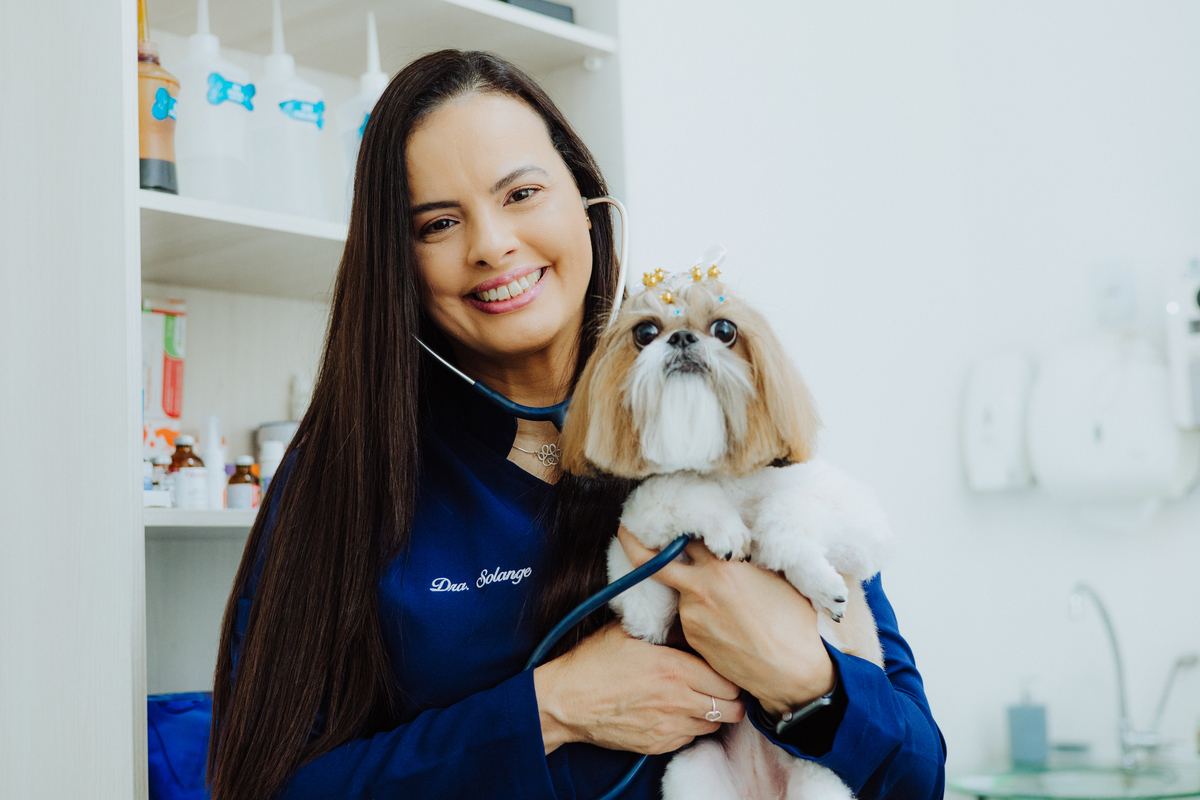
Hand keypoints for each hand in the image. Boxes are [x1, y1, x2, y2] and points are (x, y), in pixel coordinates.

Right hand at [533, 622, 745, 754]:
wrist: (566, 700)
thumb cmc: (594, 661)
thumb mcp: (629, 631)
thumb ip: (665, 626)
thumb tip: (689, 615)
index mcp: (675, 668)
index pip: (728, 680)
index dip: (731, 674)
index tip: (725, 667)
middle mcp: (678, 700)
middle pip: (732, 709)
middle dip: (732, 697)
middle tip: (722, 686)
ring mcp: (668, 727)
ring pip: (715, 726)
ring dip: (713, 713)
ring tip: (700, 698)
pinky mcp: (657, 745)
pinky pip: (690, 738)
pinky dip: (690, 726)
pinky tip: (676, 711)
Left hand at [617, 527, 833, 718]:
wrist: (792, 670)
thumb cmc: (793, 621)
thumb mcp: (774, 577)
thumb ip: (743, 562)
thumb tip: (730, 552)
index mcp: (721, 566)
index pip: (685, 537)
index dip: (673, 528)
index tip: (656, 520)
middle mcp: (699, 588)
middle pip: (654, 562)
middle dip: (634, 546)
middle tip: (623, 534)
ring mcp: (691, 616)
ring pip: (683, 595)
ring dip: (695, 594)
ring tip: (732, 610)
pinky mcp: (692, 640)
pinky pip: (691, 620)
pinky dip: (703, 618)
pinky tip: (730, 629)